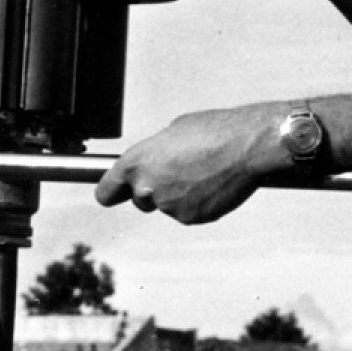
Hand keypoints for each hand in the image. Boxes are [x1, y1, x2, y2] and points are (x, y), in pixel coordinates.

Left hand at [94, 103, 288, 224]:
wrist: (245, 146)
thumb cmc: (212, 132)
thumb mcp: (172, 132)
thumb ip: (155, 153)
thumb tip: (156, 162)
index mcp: (136, 162)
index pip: (106, 192)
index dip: (112, 192)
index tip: (116, 193)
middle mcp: (146, 187)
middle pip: (139, 201)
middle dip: (154, 192)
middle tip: (178, 175)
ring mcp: (168, 206)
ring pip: (168, 206)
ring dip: (180, 196)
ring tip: (202, 173)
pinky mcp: (190, 218)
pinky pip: (189, 213)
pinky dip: (199, 204)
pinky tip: (213, 185)